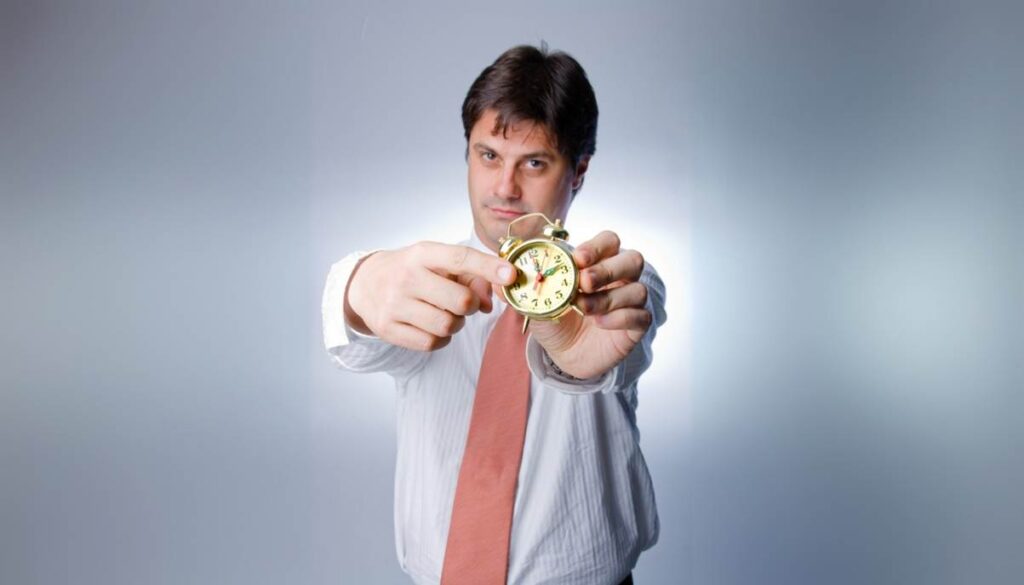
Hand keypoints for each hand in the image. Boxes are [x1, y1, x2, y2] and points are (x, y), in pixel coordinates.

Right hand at [346, 242, 515, 351]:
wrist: (365, 283)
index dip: (489, 268)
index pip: (461, 258)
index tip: (511, 275)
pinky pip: (431, 343)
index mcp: (422, 254)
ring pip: (447, 326)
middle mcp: (407, 277)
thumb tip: (490, 302)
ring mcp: (395, 304)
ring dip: (455, 323)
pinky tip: (431, 325)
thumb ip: (470, 276)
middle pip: (460, 301)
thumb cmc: (412, 271)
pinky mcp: (388, 328)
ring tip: (443, 313)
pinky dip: (440, 338)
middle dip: (470, 305)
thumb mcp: (436, 262)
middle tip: (463, 302)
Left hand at [523, 231, 649, 379]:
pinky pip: (640, 316)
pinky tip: (600, 324)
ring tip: (584, 308)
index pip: (608, 241)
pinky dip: (620, 318)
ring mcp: (631, 300)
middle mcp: (619, 277)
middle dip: (607, 269)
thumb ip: (521, 289)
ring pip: (637, 289)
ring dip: (608, 297)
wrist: (565, 356)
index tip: (578, 258)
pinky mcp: (637, 324)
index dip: (596, 246)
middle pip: (632, 259)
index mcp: (597, 262)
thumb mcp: (534, 304)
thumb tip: (499, 279)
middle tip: (584, 281)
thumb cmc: (556, 320)